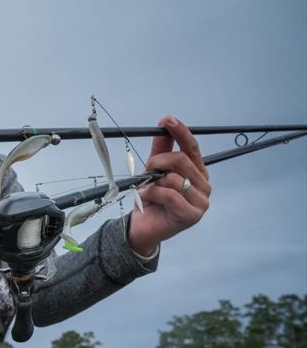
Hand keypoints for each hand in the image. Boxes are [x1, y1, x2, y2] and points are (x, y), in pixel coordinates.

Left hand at [128, 115, 211, 255]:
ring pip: (174, 179)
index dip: (180, 132)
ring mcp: (201, 201)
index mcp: (197, 172)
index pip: (192, 148)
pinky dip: (152, 194)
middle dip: (157, 162)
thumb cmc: (152, 199)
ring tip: (147, 191)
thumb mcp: (154, 171)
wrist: (143, 227)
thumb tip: (165, 122)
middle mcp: (203, 185)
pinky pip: (169, 194)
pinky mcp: (192, 215)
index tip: (167, 120)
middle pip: (181, 160)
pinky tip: (147, 200)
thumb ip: (161, 149)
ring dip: (153, 183)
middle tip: (146, 170)